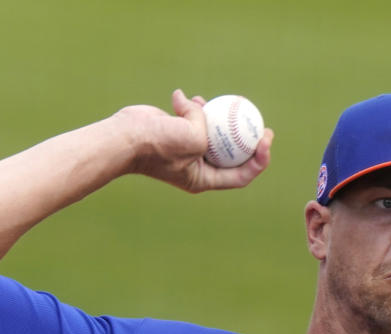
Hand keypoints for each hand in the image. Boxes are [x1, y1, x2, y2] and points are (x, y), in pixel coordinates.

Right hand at [120, 89, 272, 192]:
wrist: (125, 137)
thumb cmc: (158, 144)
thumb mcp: (192, 138)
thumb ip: (206, 126)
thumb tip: (202, 108)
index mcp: (204, 179)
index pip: (241, 175)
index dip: (259, 160)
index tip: (265, 140)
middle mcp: (198, 167)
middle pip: (232, 155)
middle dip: (247, 139)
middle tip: (261, 123)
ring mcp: (187, 149)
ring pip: (213, 133)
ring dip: (218, 118)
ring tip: (219, 103)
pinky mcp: (177, 132)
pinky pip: (194, 119)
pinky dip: (195, 108)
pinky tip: (189, 98)